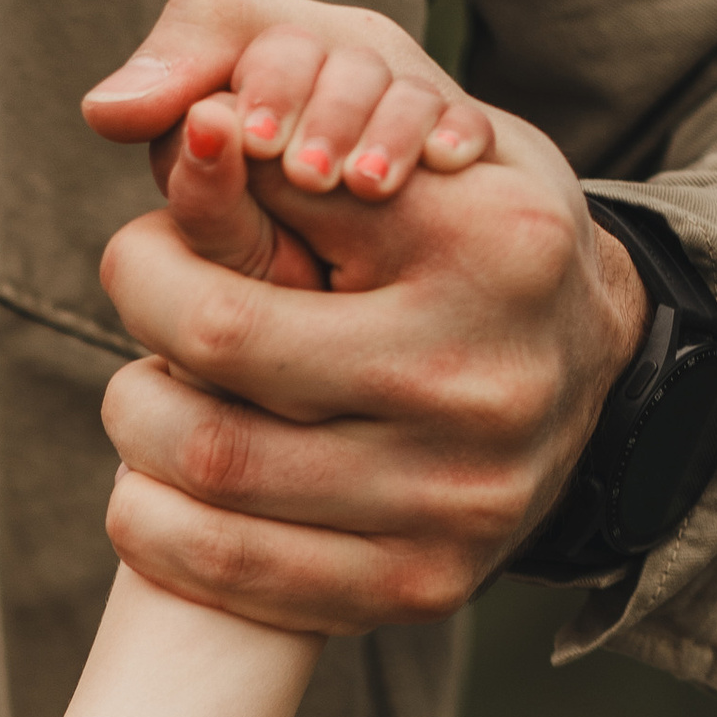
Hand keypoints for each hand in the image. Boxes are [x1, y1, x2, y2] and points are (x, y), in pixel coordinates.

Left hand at [79, 0, 646, 630]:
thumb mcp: (402, 151)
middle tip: (134, 329)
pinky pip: (244, 582)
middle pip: (216, 409)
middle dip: (137, 364)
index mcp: (485, 256)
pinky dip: (165, 535)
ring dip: (140, 448)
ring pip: (218, 496)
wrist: (582, 364)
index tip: (137, 248)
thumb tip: (176, 128)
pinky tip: (150, 494)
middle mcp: (479, 389)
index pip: (237, 296)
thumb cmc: (461, 234)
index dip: (148, 273)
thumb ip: (287, 131)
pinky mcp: (425, 588)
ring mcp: (455, 506)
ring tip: (142, 402)